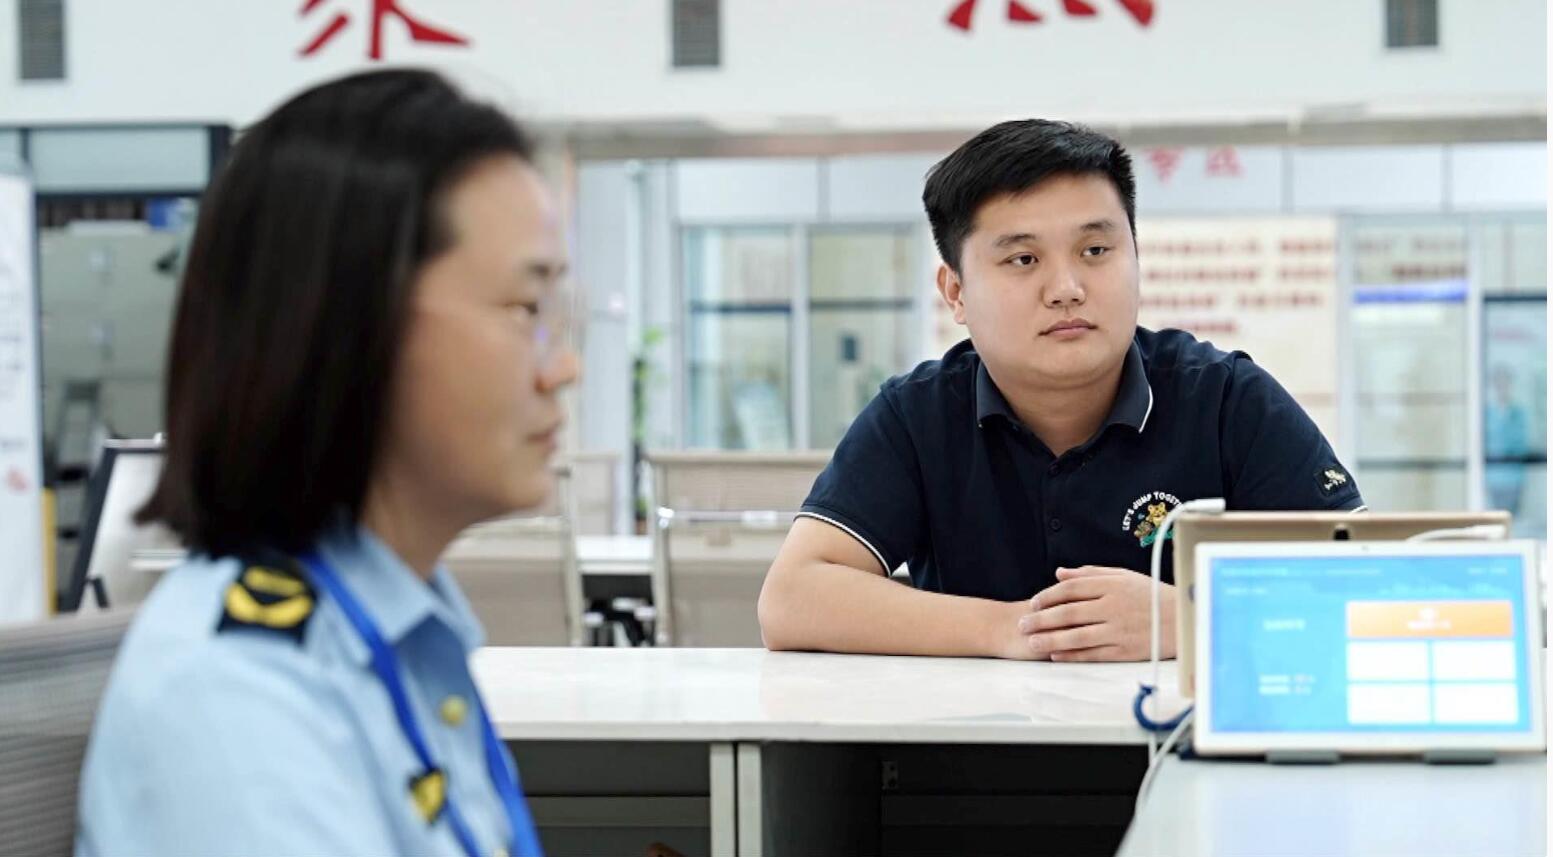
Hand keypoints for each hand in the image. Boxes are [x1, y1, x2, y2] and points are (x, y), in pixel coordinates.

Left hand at [1015, 566, 1175, 661]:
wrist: (1184, 619)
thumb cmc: (1151, 595)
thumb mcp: (1123, 576)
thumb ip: (1090, 574)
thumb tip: (1060, 573)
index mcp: (1112, 586)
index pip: (1071, 589)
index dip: (1048, 596)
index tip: (1033, 603)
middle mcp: (1113, 607)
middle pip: (1068, 612)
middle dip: (1041, 619)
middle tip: (1022, 624)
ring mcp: (1119, 630)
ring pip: (1077, 635)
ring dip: (1050, 639)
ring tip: (1031, 642)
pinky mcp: (1125, 650)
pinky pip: (1093, 653)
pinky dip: (1072, 655)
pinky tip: (1055, 655)